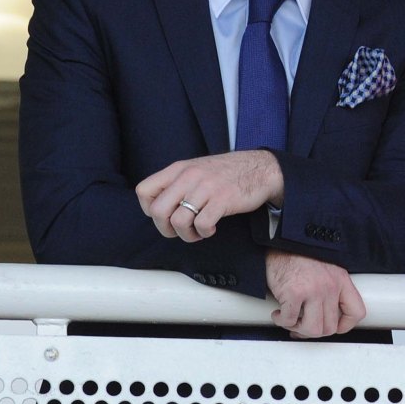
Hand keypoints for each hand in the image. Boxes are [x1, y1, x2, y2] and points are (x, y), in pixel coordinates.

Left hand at [136, 150, 283, 241]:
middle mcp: (189, 176)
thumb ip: (177, 183)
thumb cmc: (228, 173)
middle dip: (166, 229)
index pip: (143, 191)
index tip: (166, 215)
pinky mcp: (222, 200)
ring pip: (178, 221)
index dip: (149, 209)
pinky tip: (211, 228)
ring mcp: (206, 188)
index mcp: (179, 169)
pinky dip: (204, 232)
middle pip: (157, 211)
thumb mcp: (197, 170)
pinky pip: (202, 224)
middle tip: (180, 230)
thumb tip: (158, 207)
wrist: (261, 169)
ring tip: (198, 232)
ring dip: (187, 234)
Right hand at [265, 250, 365, 337]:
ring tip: (291, 320)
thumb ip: (332, 289)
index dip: (345, 326)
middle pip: (330, 327)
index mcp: (341, 280)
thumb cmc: (300, 256)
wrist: (280, 241)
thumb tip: (327, 316)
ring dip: (299, 329)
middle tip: (302, 325)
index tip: (334, 327)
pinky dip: (282, 321)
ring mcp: (313, 290)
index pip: (356, 312)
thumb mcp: (326, 270)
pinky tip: (279, 313)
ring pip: (313, 329)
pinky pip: (290, 320)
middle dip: (314, 330)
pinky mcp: (294, 293)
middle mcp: (330, 286)